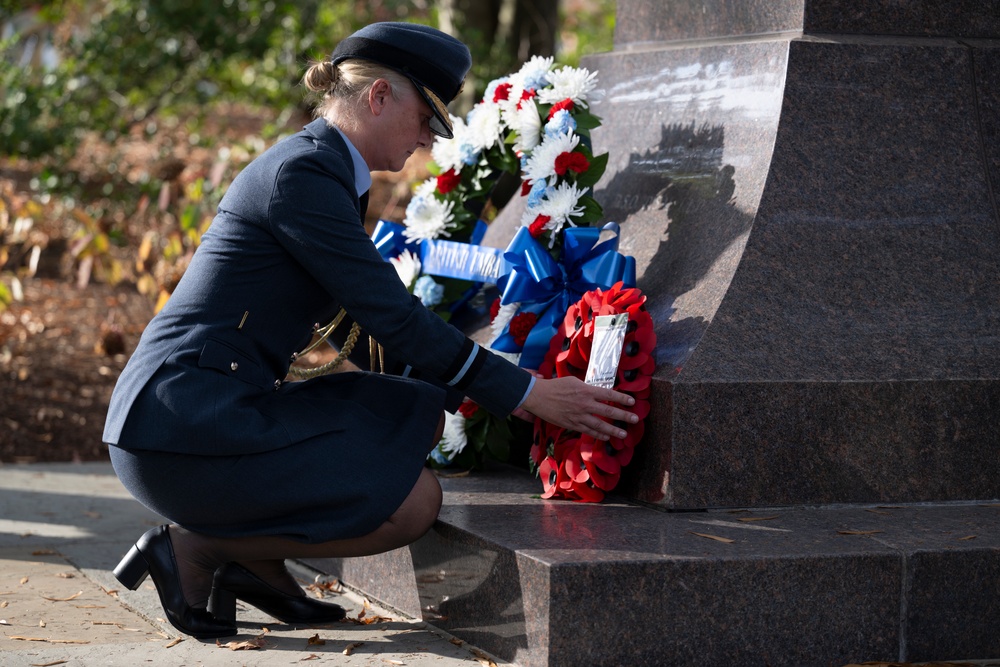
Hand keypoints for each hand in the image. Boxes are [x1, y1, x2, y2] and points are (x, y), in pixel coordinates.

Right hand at [517, 375, 637, 440]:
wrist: (538, 396)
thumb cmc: (555, 386)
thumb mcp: (574, 381)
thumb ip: (587, 388)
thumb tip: (598, 392)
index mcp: (586, 390)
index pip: (609, 395)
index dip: (622, 398)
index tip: (632, 402)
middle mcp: (584, 404)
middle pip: (608, 412)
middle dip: (623, 416)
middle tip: (635, 419)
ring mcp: (578, 416)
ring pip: (600, 425)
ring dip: (613, 430)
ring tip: (623, 434)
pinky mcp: (571, 424)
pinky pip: (588, 431)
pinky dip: (598, 434)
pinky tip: (605, 437)